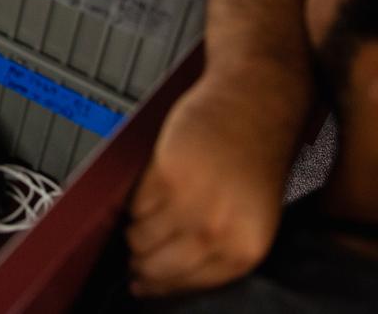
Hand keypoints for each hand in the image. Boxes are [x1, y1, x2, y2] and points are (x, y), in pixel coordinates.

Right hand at [126, 86, 283, 296]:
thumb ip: (219, 249)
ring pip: (139, 236)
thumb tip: (172, 275)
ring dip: (135, 231)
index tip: (142, 284)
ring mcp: (190, 203)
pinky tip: (147, 194)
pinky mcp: (166, 174)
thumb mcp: (253, 218)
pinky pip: (134, 204)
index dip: (158, 287)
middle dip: (140, 263)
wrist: (255, 102)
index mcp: (244, 250)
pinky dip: (133, 203)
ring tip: (142, 220)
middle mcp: (217, 231)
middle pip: (156, 266)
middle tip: (133, 255)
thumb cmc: (256, 156)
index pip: (186, 286)